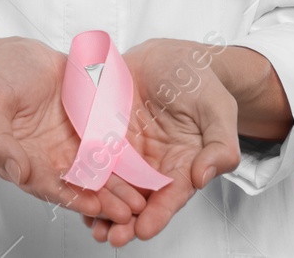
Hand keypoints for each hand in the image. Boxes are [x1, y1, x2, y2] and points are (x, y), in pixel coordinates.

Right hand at [0, 37, 148, 225]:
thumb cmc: (2, 76)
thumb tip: (16, 173)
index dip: (69, 198)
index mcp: (21, 157)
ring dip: (117, 192)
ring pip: (96, 175)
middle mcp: (48, 159)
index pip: (46, 186)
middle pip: (76, 187)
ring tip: (140, 203)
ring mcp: (71, 147)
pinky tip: (142, 176)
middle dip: (102, 203)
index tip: (92, 206)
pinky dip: (123, 168)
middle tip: (126, 213)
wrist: (22, 55)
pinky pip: (107, 152)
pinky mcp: (89, 132)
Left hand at [79, 38, 240, 246]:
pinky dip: (86, 178)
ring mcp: (129, 150)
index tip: (143, 231)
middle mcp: (155, 164)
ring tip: (91, 226)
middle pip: (140, 199)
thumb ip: (220, 145)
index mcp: (185, 163)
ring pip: (114, 185)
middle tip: (110, 237)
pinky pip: (95, 159)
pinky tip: (74, 192)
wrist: (170, 56)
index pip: (172, 196)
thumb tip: (204, 177)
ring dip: (102, 208)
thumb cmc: (200, 82)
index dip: (158, 215)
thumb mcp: (219, 109)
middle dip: (125, 221)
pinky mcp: (107, 134)